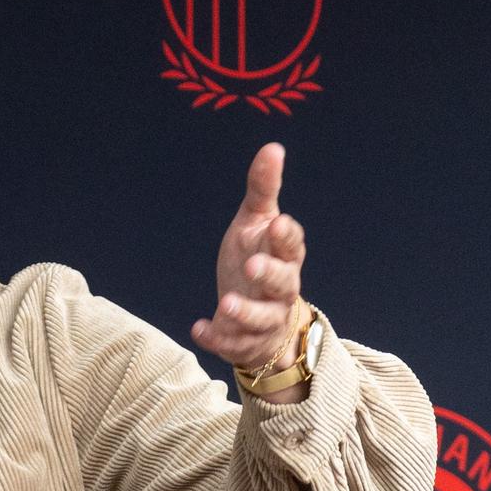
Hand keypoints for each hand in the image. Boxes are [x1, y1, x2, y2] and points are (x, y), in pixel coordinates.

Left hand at [190, 142, 306, 370]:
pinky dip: (217, 337)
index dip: (285, 236)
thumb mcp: (256, 223)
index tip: (276, 224)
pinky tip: (199, 327)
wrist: (260, 320)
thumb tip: (273, 148)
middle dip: (269, 275)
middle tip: (252, 267)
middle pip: (283, 283)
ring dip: (244, 312)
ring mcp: (264, 318)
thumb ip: (263, 190)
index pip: (291, 245)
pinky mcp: (243, 341)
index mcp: (284, 256)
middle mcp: (280, 289)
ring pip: (261, 318)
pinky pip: (232, 343)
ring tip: (225, 304)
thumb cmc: (259, 261)